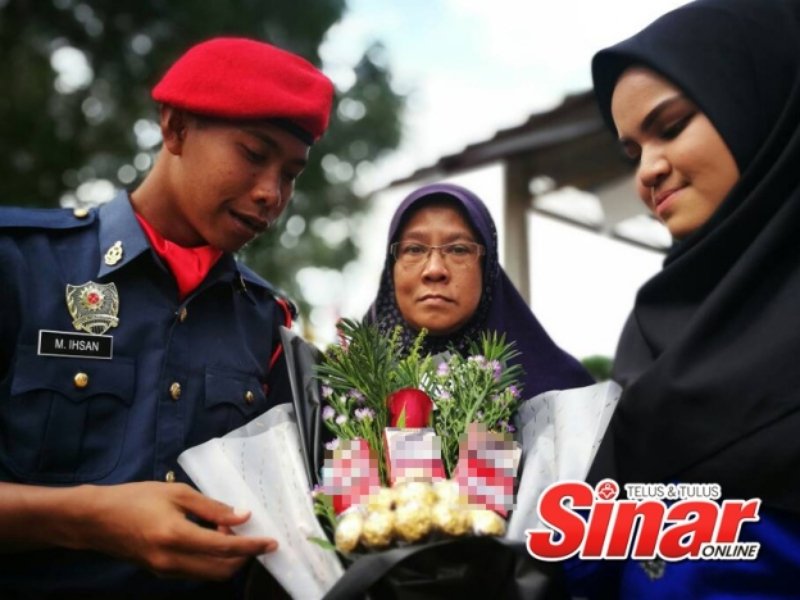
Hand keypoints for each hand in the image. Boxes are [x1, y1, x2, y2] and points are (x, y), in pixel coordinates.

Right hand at [77, 481, 276, 580]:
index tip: (271, 542)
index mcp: (177, 537)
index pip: (225, 548)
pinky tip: (210, 535)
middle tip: (246, 530)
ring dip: (227, 557)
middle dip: (243, 556)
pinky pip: (195, 571)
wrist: (94, 519)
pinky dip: (211, 558)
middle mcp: (172, 561)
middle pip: (221, 570)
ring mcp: (165, 571)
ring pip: (209, 574)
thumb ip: (212, 507)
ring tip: (225, 527)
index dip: (252, 546)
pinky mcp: (161, 572)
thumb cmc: (134, 499)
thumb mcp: (176, 493)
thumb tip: (243, 516)